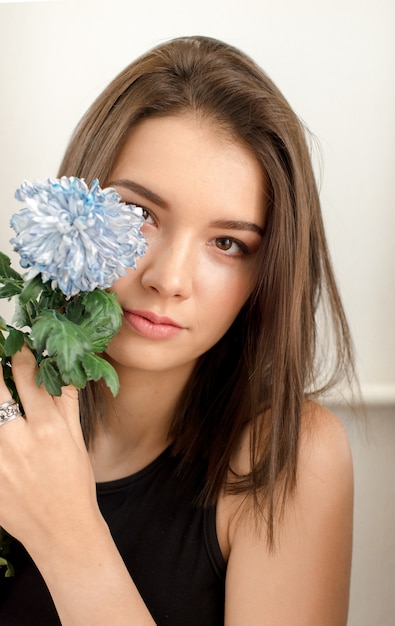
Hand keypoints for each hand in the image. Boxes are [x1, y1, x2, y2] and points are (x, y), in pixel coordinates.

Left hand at [0, 345, 97, 553]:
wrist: (63, 531)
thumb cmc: (75, 485)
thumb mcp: (76, 441)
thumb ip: (67, 404)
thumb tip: (66, 372)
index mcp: (48, 429)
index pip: (30, 379)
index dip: (22, 356)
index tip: (18, 345)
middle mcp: (20, 442)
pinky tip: (0, 424)